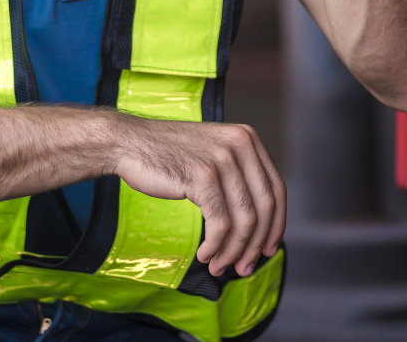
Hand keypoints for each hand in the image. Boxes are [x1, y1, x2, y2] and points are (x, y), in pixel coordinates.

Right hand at [113, 115, 285, 276]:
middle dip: (256, 244)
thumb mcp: (213, 155)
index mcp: (247, 138)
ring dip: (233, 251)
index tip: (270, 249)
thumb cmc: (168, 155)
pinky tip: (204, 254)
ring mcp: (222, 159)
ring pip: (244, 220)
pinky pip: (220, 224)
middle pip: (264, 207)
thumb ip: (237, 178)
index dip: (277, 224)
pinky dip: (215, 246)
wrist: (129, 143)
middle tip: (244, 267)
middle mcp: (241, 144)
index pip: (277, 188)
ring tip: (219, 266)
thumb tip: (260, 228)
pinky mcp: (202, 175)